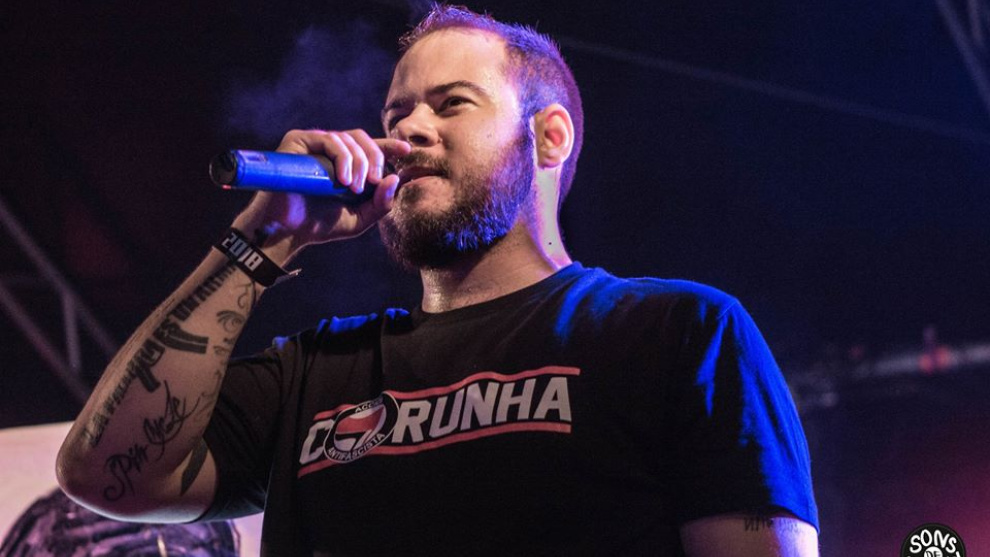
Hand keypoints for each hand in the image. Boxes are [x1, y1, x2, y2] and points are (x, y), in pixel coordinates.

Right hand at [231, 129, 411, 260]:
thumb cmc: (319, 225)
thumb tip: (394, 179)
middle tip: (370, 184)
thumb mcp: (359, 219)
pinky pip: (329, 139)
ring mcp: (314, 144)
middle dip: (373, 160)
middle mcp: (329, 151)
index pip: (370, 147)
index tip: (406, 150)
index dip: (389, 145)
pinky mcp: (298, 141)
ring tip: (353, 188)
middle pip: (362, 140)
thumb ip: (380, 203)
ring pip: (348, 140)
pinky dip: (342, 158)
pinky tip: (342, 180)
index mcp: (344, 164)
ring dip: (358, 163)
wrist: (286, 231)